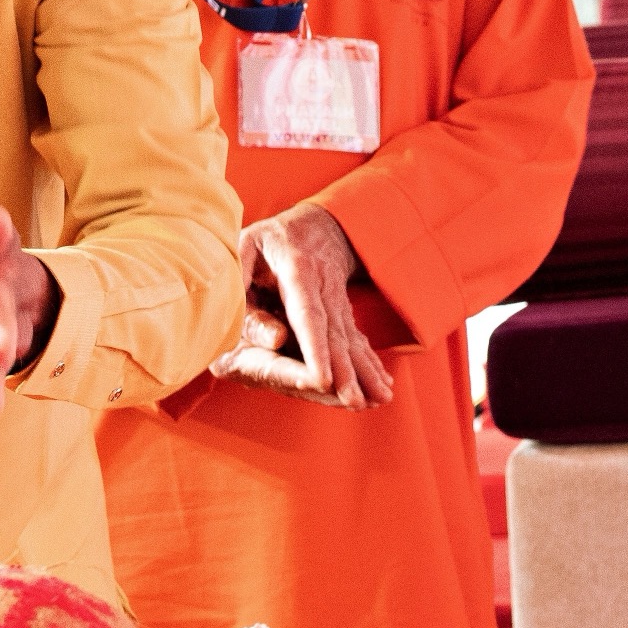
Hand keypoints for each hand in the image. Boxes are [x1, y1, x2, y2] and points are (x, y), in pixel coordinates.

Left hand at [216, 203, 395, 409]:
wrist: (316, 225)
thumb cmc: (269, 240)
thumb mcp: (247, 248)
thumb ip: (244, 288)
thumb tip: (262, 335)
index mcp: (297, 270)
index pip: (307, 315)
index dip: (316, 348)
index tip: (323, 379)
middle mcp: (324, 288)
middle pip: (335, 334)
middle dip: (347, 371)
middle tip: (354, 402)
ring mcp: (338, 301)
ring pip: (351, 340)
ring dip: (365, 372)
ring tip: (380, 400)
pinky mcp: (343, 314)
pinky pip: (357, 341)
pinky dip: (371, 364)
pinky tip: (382, 386)